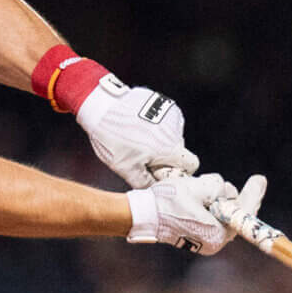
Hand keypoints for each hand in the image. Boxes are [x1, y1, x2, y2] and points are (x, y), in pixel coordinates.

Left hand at [74, 77, 195, 187]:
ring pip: (172, 134)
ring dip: (160, 139)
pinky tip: (139, 125)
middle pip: (179, 149)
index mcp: (169, 148)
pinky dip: (156, 125)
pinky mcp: (163, 102)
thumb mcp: (125, 168)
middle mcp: (174, 130)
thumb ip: (144, 183)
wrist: (100, 107)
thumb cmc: (112, 138)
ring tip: (138, 138)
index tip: (163, 170)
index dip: (180, 170)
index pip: (191, 164)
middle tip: (144, 155)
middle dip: (166, 155)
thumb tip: (154, 190)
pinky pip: (165, 120)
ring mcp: (169, 113)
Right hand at [126, 172, 262, 254]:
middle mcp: (213, 241)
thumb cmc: (168, 202)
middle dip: (238, 197)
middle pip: (234, 216)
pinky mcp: (196, 236)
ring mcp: (204, 241)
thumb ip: (218, 188)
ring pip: (222, 216)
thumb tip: (225, 192)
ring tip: (208, 187)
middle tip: (254, 182)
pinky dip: (213, 207)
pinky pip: (212, 219)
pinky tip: (206, 196)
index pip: (243, 213)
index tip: (260, 180)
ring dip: (220, 200)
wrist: (142, 215)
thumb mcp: (198, 188)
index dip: (253, 195)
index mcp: (216, 233)